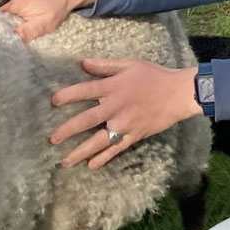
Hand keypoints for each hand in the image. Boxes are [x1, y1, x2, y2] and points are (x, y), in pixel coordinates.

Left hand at [49, 58, 200, 168]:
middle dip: (67, 130)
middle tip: (51, 139)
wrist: (178, 94)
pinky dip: (103, 158)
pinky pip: (116, 149)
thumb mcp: (129, 64)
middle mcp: (116, 107)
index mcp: (113, 87)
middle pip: (86, 120)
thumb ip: (105, 65)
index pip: (85, 91)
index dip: (67, 96)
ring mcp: (125, 124)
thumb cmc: (153, 75)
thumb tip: (83, 63)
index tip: (53, 101)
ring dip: (80, 152)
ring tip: (65, 161)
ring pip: (98, 141)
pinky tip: (91, 165)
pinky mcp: (134, 135)